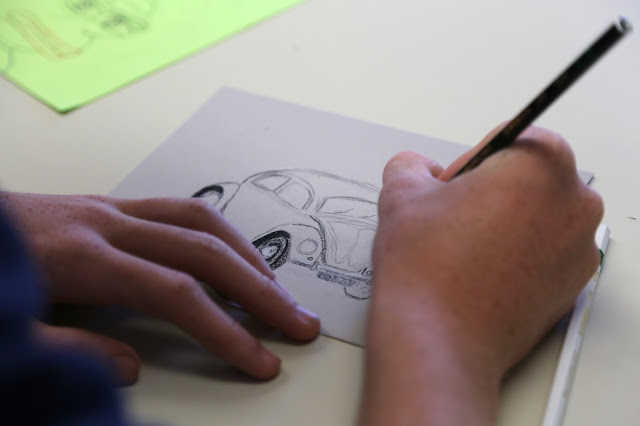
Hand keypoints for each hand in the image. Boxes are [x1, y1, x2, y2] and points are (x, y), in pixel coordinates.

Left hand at [0, 193, 319, 382]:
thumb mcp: (5, 331)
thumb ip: (67, 351)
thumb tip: (130, 367)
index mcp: (81, 257)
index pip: (178, 294)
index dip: (226, 331)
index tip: (262, 361)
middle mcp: (106, 223)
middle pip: (204, 251)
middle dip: (260, 290)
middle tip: (299, 322)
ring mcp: (109, 208)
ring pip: (200, 219)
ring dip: (247, 255)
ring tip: (276, 289)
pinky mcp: (107, 206)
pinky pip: (180, 210)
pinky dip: (218, 234)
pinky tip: (230, 255)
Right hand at [359, 125, 602, 424]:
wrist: (437, 340)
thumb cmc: (425, 263)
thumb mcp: (402, 192)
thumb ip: (412, 165)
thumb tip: (423, 172)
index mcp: (541, 163)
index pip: (506, 140)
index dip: (468, 163)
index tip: (448, 190)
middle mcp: (575, 202)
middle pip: (528, 177)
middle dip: (491, 190)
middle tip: (452, 219)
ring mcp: (579, 249)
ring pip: (537, 215)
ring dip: (504, 222)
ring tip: (464, 250)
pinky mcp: (573, 287)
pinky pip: (545, 252)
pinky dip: (517, 254)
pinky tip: (481, 274)